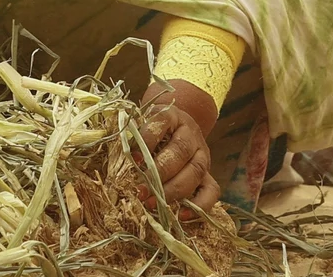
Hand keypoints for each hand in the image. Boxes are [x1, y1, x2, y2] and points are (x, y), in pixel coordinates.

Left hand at [139, 81, 220, 211]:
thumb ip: (133, 138)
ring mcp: (202, 154)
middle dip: (159, 173)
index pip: (162, 122)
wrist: (177, 127)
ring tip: (152, 203)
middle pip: (180, 151)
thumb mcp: (143, 124)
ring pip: (195, 171)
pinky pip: (212, 190)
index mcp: (172, 116)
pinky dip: (200, 205)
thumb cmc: (153, 131)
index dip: (147, 140)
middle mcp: (190, 134)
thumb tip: (120, 158)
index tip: (133, 158)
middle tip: (140, 189)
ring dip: (173, 190)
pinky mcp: (208, 174)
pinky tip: (182, 215)